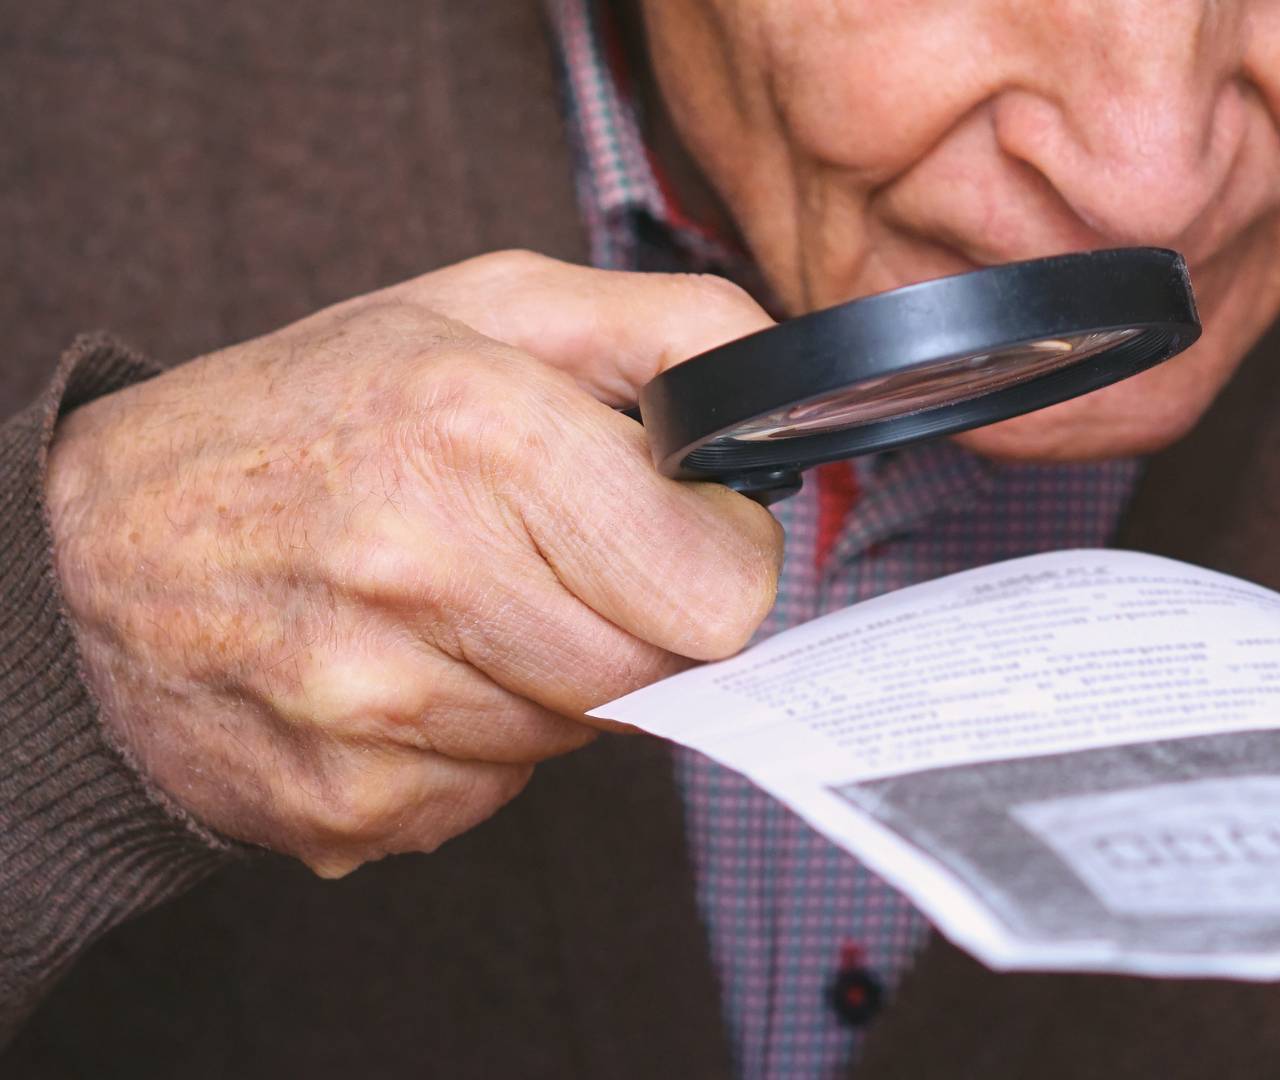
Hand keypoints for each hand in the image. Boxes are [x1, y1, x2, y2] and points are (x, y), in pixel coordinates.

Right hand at [47, 251, 783, 876]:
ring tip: (454, 601)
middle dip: (634, 621)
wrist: (91, 546)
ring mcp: (374, 704)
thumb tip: (787, 385)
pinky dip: (473, 741)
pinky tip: (398, 668)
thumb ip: (671, 330)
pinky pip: (494, 794)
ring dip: (550, 679)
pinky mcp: (347, 803)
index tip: (669, 529)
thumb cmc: (312, 412)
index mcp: (479, 432)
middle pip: (660, 675)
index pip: (721, 588)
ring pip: (581, 738)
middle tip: (551, 559)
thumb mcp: (490, 307)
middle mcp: (422, 573)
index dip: (715, 559)